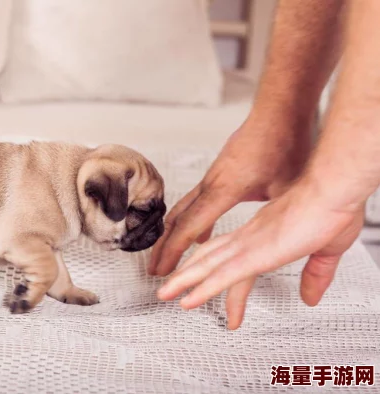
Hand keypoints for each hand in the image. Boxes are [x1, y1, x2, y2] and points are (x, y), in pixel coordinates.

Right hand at [149, 114, 310, 275]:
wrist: (280, 111)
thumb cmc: (285, 143)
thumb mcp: (288, 188)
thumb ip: (278, 218)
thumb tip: (285, 242)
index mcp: (224, 190)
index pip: (190, 227)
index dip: (174, 251)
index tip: (163, 270)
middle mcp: (211, 183)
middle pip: (176, 220)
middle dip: (162, 247)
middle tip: (153, 268)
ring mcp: (212, 177)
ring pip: (182, 210)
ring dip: (172, 234)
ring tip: (166, 253)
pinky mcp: (218, 173)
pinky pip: (195, 202)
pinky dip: (190, 221)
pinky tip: (200, 235)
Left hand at [157, 180, 364, 329]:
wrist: (334, 188)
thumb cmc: (333, 208)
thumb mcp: (325, 250)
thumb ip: (314, 274)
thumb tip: (309, 298)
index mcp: (260, 233)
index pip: (231, 256)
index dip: (217, 273)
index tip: (212, 288)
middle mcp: (248, 238)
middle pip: (210, 258)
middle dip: (189, 275)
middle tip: (172, 290)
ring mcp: (248, 245)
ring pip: (206, 265)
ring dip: (183, 281)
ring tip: (164, 294)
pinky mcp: (254, 254)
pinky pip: (221, 276)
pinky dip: (202, 290)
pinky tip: (187, 301)